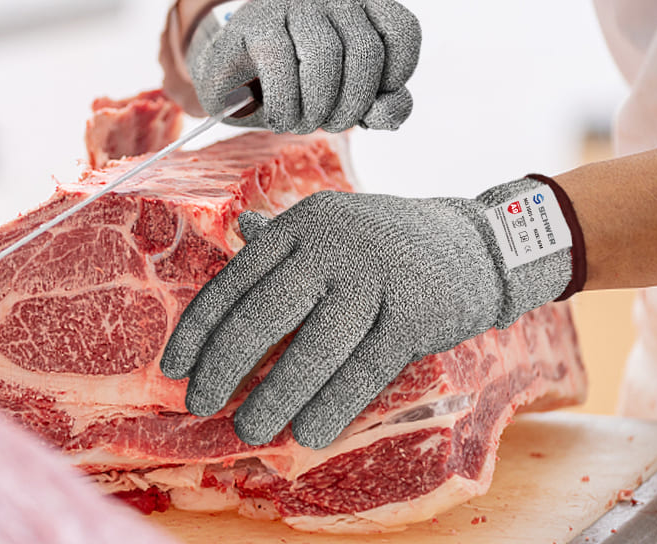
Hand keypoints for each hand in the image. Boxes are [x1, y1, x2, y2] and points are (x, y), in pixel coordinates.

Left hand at [159, 181, 574, 448]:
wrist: (481, 242)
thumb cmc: (390, 242)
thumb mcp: (334, 223)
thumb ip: (284, 236)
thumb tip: (237, 235)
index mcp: (302, 226)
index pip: (235, 281)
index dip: (200, 329)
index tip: (174, 369)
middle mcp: (332, 245)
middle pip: (264, 313)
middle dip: (225, 364)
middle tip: (200, 403)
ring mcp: (375, 279)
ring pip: (313, 348)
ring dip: (274, 394)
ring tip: (247, 428)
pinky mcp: (413, 315)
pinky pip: (364, 369)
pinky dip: (333, 405)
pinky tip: (306, 432)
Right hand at [188, 0, 420, 132]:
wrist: (232, 80)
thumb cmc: (295, 87)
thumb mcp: (344, 99)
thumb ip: (379, 106)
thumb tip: (389, 115)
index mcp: (362, 9)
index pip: (403, 30)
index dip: (397, 74)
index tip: (371, 100)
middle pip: (365, 51)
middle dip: (352, 104)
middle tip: (332, 124)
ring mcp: (291, 5)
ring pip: (324, 56)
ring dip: (317, 108)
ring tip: (303, 123)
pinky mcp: (254, 23)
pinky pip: (279, 64)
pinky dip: (285, 105)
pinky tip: (280, 118)